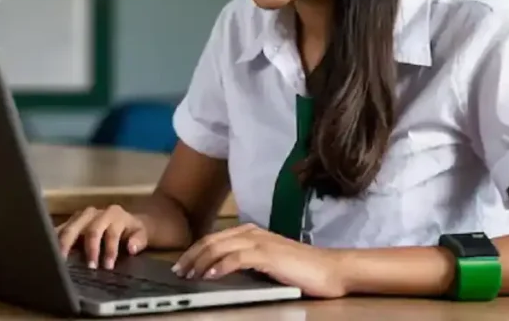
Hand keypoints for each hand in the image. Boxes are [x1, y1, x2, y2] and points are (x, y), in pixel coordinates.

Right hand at [55, 204, 148, 268]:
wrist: (125, 222)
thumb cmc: (132, 231)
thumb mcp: (142, 234)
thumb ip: (138, 240)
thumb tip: (131, 248)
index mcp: (114, 214)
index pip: (110, 233)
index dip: (109, 250)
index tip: (107, 267)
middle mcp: (96, 212)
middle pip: (90, 229)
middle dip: (89, 249)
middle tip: (88, 267)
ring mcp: (81, 216)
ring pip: (72, 227)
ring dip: (66, 244)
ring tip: (61, 260)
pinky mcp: (71, 221)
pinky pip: (61, 229)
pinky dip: (54, 239)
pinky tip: (48, 250)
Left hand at [172, 223, 346, 298]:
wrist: (329, 270)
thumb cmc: (301, 270)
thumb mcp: (268, 263)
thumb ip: (248, 262)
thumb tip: (222, 271)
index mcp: (252, 233)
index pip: (215, 238)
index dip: (195, 251)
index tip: (183, 265)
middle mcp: (253, 233)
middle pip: (212, 240)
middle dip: (192, 256)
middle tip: (179, 272)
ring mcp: (261, 242)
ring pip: (221, 247)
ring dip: (201, 261)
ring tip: (190, 275)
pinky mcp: (269, 255)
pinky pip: (238, 258)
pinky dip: (221, 266)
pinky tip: (212, 275)